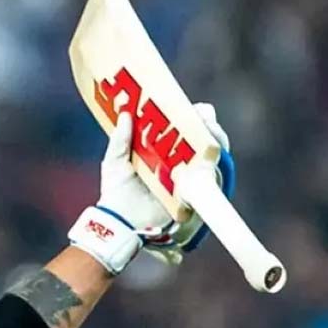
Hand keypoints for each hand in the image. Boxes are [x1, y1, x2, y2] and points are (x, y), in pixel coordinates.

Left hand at [68, 103, 232, 272]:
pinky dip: (213, 163)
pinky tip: (212, 152)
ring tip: (210, 128)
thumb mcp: (114, 162)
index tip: (189, 105)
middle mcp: (178, 161)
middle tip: (204, 115)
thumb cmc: (117, 192)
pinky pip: (211, 177)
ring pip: (210, 153)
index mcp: (160, 150)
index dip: (188, 115)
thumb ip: (119, 140)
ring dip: (214, 138)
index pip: (180, 127)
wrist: (121, 222)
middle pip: (201, 137)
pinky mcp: (195, 193)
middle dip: (207, 123)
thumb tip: (124, 114)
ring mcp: (188, 177)